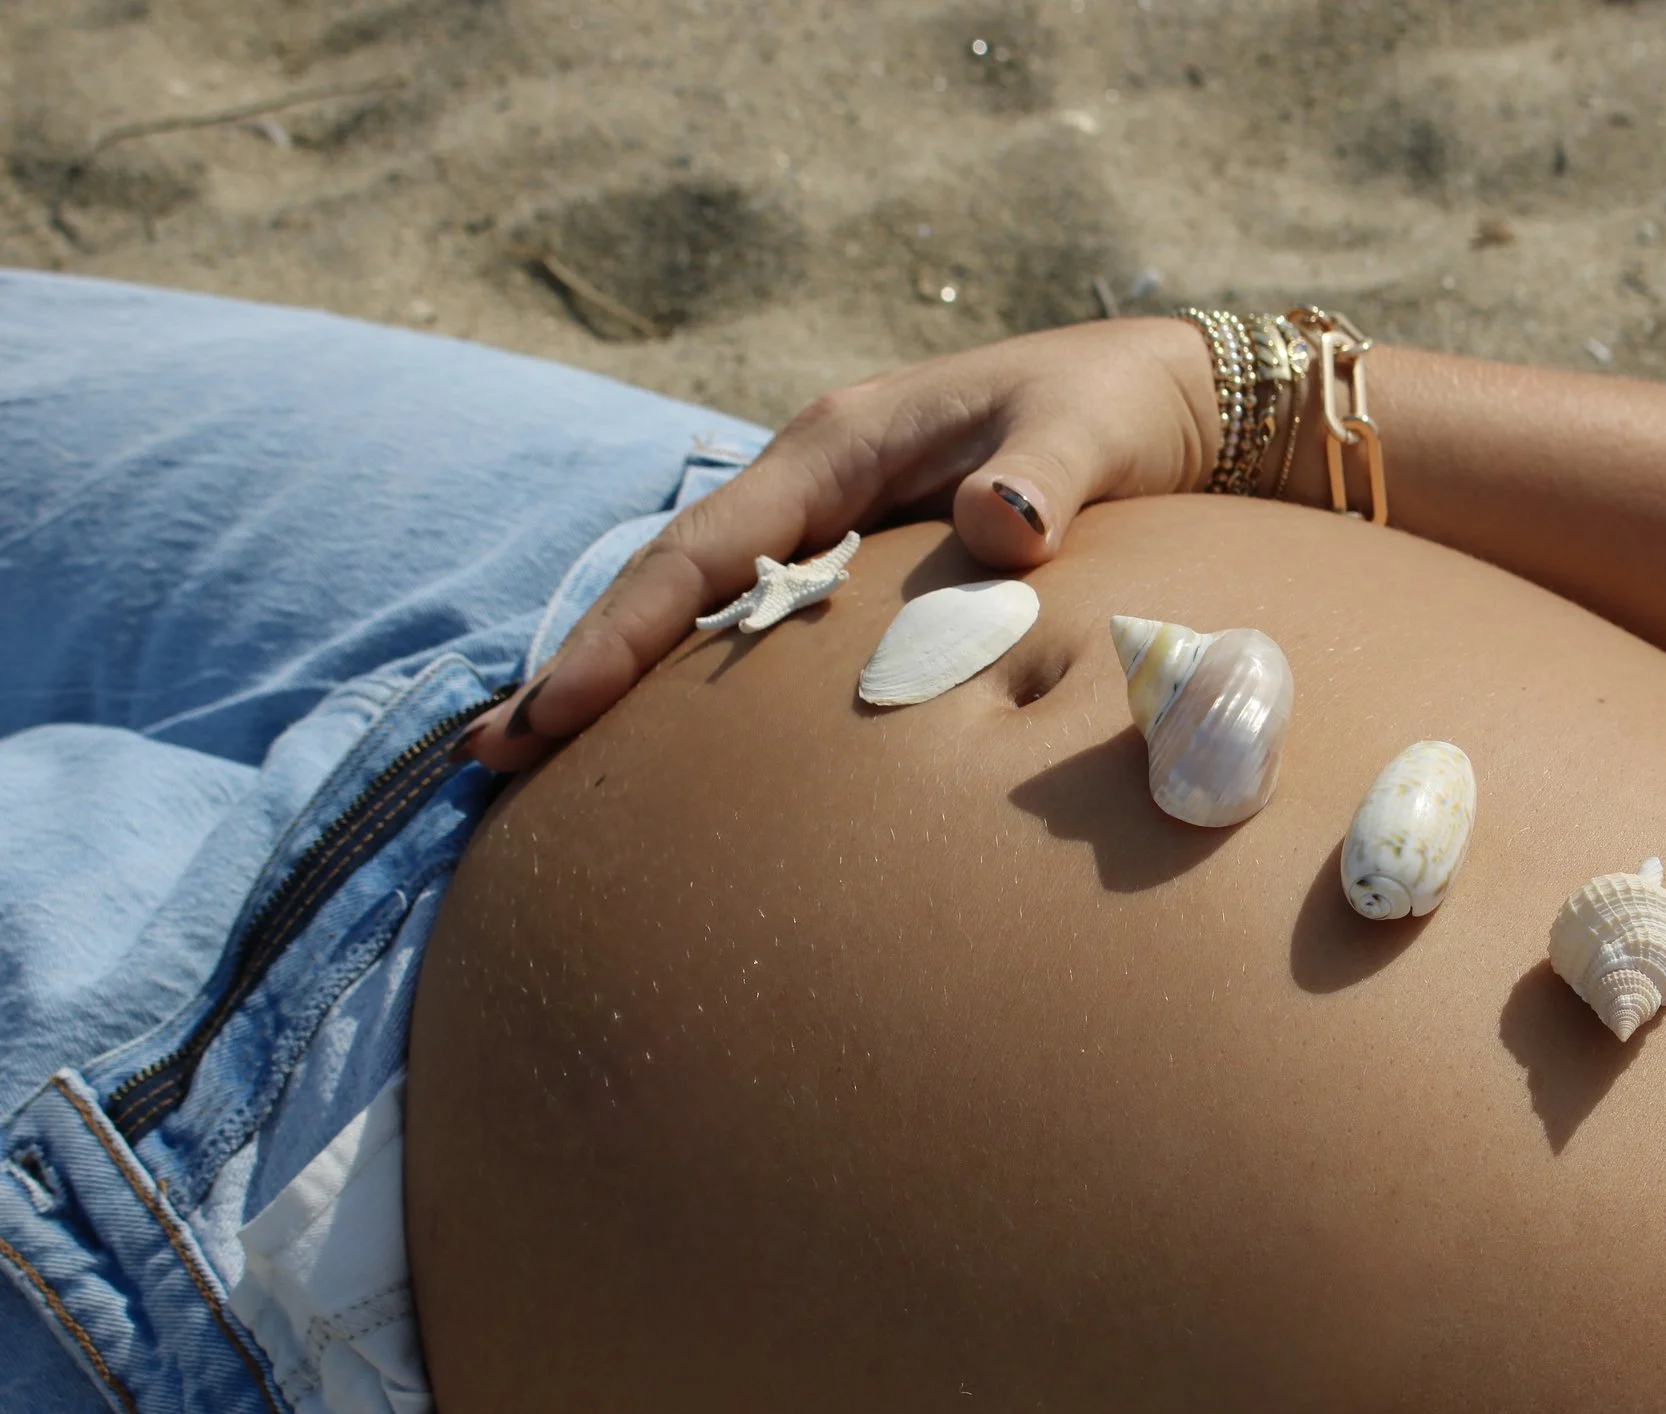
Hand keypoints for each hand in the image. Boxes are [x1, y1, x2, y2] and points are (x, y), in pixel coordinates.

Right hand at [466, 317, 1218, 771]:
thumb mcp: (1091, 433)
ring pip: (708, 604)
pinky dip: (699, 675)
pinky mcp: (866, 559)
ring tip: (538, 761)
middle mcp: (816, 479)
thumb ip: (1049, 472)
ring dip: (626, 678)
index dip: (627, 632)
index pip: (708, 549)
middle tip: (493, 756)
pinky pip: (763, 619)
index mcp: (840, 444)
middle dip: (586, 666)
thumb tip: (1006, 520)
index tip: (556, 711)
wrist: (1170, 398)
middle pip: (676, 582)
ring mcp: (835, 520)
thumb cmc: (1121, 410)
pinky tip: (662, 744)